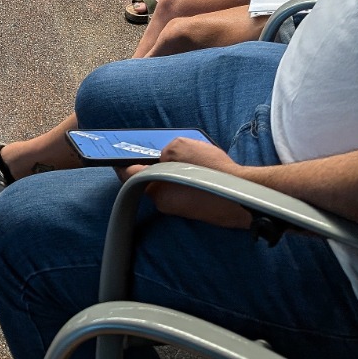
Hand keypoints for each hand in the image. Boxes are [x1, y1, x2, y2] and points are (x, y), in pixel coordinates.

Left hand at [121, 137, 252, 227]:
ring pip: (168, 186)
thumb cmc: (211, 171)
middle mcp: (163, 202)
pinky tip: (200, 171)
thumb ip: (164, 150)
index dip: (121, 164)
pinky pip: (183, 192)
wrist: (242, 195)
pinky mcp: (194, 212)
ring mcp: (179, 210)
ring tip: (189, 159)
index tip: (115, 158)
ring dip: (173, 173)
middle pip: (149, 181)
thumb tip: (163, 158)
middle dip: (153, 166)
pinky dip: (186, 181)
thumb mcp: (180, 147)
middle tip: (160, 152)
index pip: (128, 175)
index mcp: (154, 187)